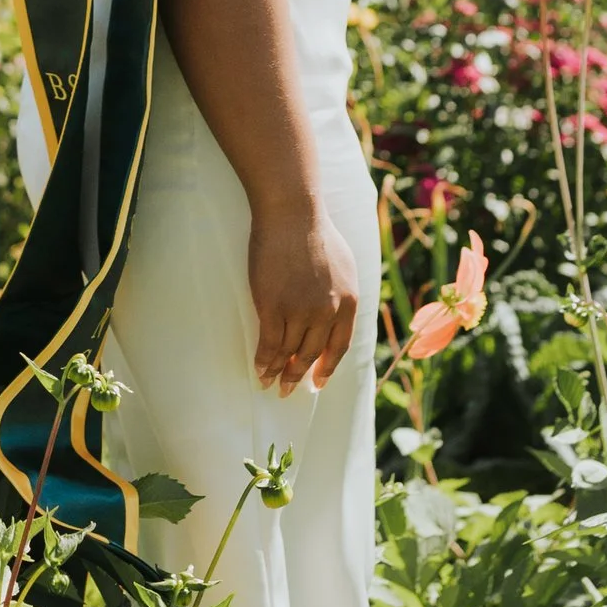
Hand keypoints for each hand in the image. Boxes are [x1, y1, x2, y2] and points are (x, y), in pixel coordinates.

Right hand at [247, 203, 357, 394]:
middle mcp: (327, 312)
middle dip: (298, 376)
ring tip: (270, 383)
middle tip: (288, 390)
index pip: (339, 346)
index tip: (317, 382)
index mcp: (347, 302)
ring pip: (289, 352)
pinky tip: (259, 369)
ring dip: (278, 372)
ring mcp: (299, 311)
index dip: (326, 368)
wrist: (292, 216)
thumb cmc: (316, 234)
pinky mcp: (273, 307)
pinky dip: (263, 360)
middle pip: (312, 354)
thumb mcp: (343, 267)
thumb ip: (341, 294)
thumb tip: (335, 315)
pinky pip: (269, 344)